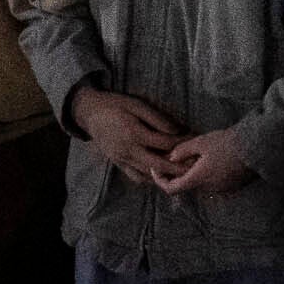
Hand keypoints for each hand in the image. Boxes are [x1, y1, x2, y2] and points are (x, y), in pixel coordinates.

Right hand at [69, 87, 183, 186]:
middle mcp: (128, 150)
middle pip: (159, 165)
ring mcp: (122, 159)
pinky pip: (136, 177)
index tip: (193, 141)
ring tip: (181, 172)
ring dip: (166, 175)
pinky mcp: (118, 163)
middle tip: (194, 167)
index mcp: (134, 133)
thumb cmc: (114, 105)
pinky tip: (160, 175)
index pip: (164, 143)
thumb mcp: (136, 105)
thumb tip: (176, 130)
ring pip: (148, 174)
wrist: (89, 113)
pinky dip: (150, 178)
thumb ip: (156, 118)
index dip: (180, 142)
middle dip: (178, 168)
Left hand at [154, 128, 257, 198]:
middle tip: (174, 159)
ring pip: (200, 186)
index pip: (171, 189)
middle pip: (186, 187)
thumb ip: (183, 151)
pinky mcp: (232, 187)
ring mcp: (221, 190)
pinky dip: (207, 176)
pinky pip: (213, 184)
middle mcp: (208, 189)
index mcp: (198, 179)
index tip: (155, 169)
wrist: (255, 148)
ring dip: (194, 175)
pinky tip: (211, 161)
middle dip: (178, 175)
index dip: (159, 181)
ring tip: (194, 157)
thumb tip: (170, 158)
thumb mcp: (201, 142)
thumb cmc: (227, 143)